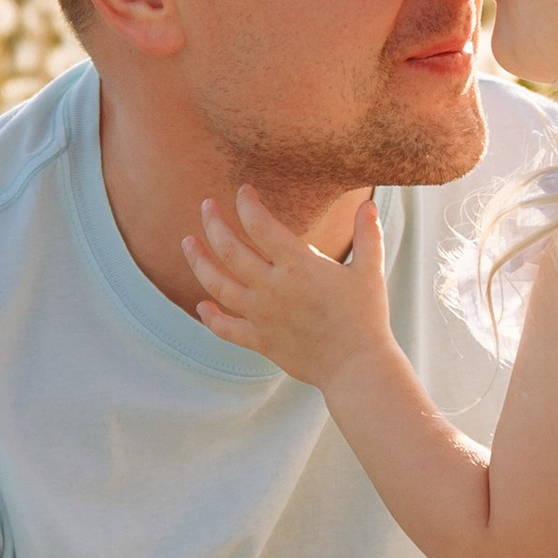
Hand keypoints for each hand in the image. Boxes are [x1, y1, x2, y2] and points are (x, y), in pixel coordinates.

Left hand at [186, 188, 395, 389]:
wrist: (356, 366)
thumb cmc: (366, 316)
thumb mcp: (370, 271)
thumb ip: (368, 235)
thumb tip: (369, 203)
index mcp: (298, 265)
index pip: (260, 225)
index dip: (247, 204)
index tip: (244, 191)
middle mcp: (272, 287)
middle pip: (229, 249)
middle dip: (213, 223)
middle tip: (205, 205)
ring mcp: (262, 315)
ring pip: (217, 285)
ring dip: (198, 261)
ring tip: (187, 242)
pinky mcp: (260, 340)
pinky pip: (226, 329)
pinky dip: (210, 317)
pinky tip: (201, 306)